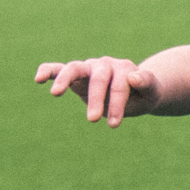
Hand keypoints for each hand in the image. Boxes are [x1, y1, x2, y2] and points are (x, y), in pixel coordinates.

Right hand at [35, 57, 157, 124]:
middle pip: (98, 79)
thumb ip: (147, 83)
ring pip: (74, 68)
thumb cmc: (143, 95)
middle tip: (92, 120)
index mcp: (124, 68)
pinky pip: (58, 68)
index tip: (114, 124)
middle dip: (96, 99)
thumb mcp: (151, 92)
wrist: (135, 91)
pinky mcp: (75, 74)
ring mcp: (88, 67)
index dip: (117, 104)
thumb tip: (133, 76)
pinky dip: (48, 71)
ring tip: (55, 93)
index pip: (119, 85)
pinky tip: (38, 79)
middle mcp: (104, 64)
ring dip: (65, 80)